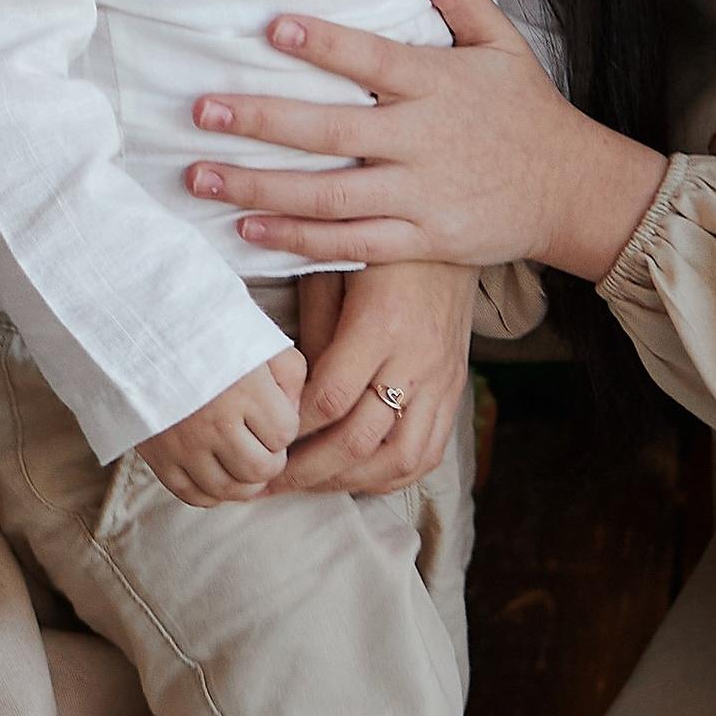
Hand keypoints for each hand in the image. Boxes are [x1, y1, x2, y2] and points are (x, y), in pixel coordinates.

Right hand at [138, 347, 306, 504]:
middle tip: (263, 443)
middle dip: (271, 459)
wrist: (142, 330)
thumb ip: (290, 375)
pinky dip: (212, 493)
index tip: (272, 414)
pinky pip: (192, 495)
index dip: (285, 427)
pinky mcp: (160, 456)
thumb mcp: (260, 339)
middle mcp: (215, 423)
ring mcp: (185, 444)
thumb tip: (293, 413)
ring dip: (245, 482)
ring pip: (229, 488)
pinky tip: (218, 474)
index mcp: (244, 391)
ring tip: (244, 461)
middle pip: (261, 469)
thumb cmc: (206, 332)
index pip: (284, 434)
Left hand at [185, 0, 668, 281]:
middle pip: (331, 132)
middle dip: (261, 121)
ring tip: (201, 176)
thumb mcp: (503, 45)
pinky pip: (351, 243)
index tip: (272, 28)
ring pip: (328, 196)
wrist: (572, 190)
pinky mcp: (421, 239)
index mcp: (439, 85)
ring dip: (260, 187)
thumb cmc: (528, 112)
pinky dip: (298, 241)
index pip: (373, 59)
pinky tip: (249, 229)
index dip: (324, 44)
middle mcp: (423, 140)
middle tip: (202, 111)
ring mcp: (420, 194)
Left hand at [276, 263, 472, 492]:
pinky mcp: (456, 388)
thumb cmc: (379, 247)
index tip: (260, 437)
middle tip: (268, 482)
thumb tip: (289, 394)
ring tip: (309, 485)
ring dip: (349, 481)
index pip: (330, 400)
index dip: (290, 428)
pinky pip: (429, 452)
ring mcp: (442, 380)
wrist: (452, 230)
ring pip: (400, 459)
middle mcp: (416, 360)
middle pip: (360, 440)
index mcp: (381, 326)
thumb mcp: (332, 270)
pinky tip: (356, 477)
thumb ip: (312, 331)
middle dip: (308, 471)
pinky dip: (391, 476)